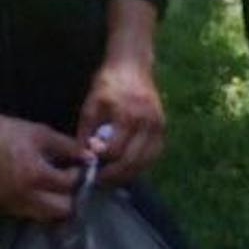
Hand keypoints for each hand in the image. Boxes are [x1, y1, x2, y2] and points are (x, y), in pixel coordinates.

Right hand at [0, 113, 86, 223]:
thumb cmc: (6, 133)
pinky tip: (37, 191)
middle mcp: (25, 196)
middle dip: (70, 196)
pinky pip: (28, 214)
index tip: (75, 165)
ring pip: (45, 217)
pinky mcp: (2, 207)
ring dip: (55, 205)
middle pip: (62, 210)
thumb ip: (68, 146)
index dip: (77, 174)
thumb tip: (90, 157)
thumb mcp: (40, 133)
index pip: (69, 184)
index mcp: (35, 175)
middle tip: (66, 181)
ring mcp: (12, 204)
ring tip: (52, 188)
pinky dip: (38, 206)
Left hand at [77, 58, 165, 184]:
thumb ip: (87, 132)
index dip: (101, 163)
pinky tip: (129, 167)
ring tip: (114, 178)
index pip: (115, 151)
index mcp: (127, 115)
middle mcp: (147, 122)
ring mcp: (158, 125)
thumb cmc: (108, 84)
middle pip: (133, 161)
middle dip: (115, 175)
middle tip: (100, 181)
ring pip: (147, 161)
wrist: (132, 66)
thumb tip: (85, 157)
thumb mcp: (91, 105)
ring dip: (130, 173)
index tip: (89, 170)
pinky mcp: (163, 127)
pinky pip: (155, 154)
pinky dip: (142, 164)